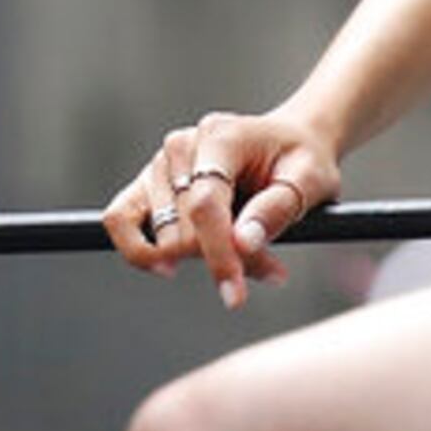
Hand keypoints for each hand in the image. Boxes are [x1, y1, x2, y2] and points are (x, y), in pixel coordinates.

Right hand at [101, 107, 341, 306]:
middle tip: (265, 262)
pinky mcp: (148, 184)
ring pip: (160, 236)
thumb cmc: (301, 160)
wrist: (290, 142)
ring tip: (242, 253)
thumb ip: (276, 210)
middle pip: (182, 228)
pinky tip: (170, 266)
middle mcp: (182, 145)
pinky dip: (140, 250)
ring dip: (198, 258)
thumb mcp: (310, 180)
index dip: (217, 254)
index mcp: (221, 136)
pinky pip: (121, 220)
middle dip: (221, 259)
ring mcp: (160, 163)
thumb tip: (241, 243)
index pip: (204, 204)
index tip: (234, 295)